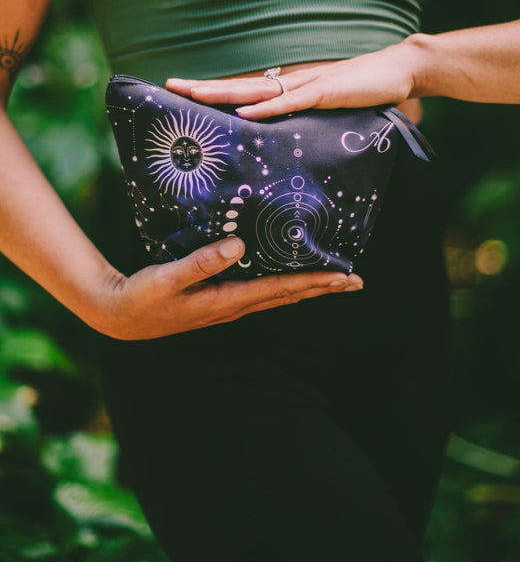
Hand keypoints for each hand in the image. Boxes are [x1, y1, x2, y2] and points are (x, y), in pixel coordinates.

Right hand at [93, 237, 362, 339]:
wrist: (121, 317)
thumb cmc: (143, 297)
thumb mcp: (167, 278)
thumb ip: (201, 262)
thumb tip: (238, 244)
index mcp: (227, 300)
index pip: (281, 288)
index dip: (314, 281)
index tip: (344, 275)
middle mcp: (234, 306)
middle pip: (288, 295)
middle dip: (323, 287)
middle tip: (356, 279)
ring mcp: (228, 306)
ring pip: (278, 296)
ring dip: (308, 288)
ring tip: (334, 279)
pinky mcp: (219, 301)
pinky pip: (262, 292)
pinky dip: (284, 285)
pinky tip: (289, 278)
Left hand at [165, 38, 422, 119]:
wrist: (399, 70)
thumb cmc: (363, 91)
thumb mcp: (327, 108)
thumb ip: (306, 118)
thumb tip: (286, 134)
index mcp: (288, 87)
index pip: (243, 89)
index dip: (213, 91)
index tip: (182, 94)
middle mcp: (290, 82)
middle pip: (238, 86)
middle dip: (203, 88)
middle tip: (169, 87)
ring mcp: (307, 85)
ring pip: (256, 90)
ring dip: (223, 93)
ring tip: (192, 95)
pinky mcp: (326, 93)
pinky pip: (292, 101)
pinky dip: (267, 108)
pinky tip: (243, 112)